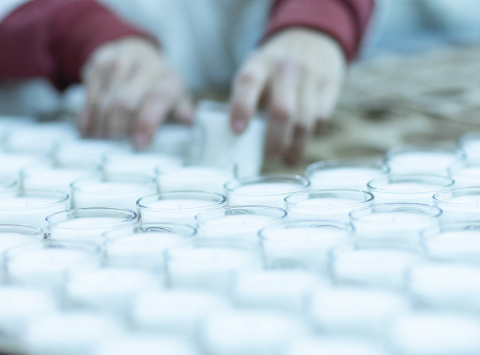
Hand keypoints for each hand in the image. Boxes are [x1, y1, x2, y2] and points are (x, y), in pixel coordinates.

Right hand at [79, 38, 192, 148]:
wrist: (137, 51)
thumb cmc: (160, 85)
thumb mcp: (177, 97)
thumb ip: (182, 112)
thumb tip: (189, 122)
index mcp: (168, 79)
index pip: (156, 100)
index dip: (146, 124)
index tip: (138, 144)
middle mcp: (145, 66)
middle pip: (125, 103)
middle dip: (119, 130)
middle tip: (115, 148)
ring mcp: (120, 62)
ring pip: (105, 101)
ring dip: (101, 127)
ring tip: (101, 143)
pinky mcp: (98, 63)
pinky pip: (90, 95)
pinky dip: (88, 116)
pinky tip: (89, 131)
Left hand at [230, 29, 346, 164]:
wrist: (313, 38)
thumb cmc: (274, 67)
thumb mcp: (256, 70)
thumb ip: (246, 97)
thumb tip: (235, 140)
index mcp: (260, 63)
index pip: (248, 82)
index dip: (242, 107)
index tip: (237, 131)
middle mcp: (285, 68)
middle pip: (282, 110)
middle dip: (275, 139)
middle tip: (271, 155)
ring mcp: (310, 76)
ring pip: (305, 121)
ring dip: (296, 146)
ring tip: (287, 159)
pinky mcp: (329, 86)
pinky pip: (321, 119)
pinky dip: (311, 135)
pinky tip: (303, 139)